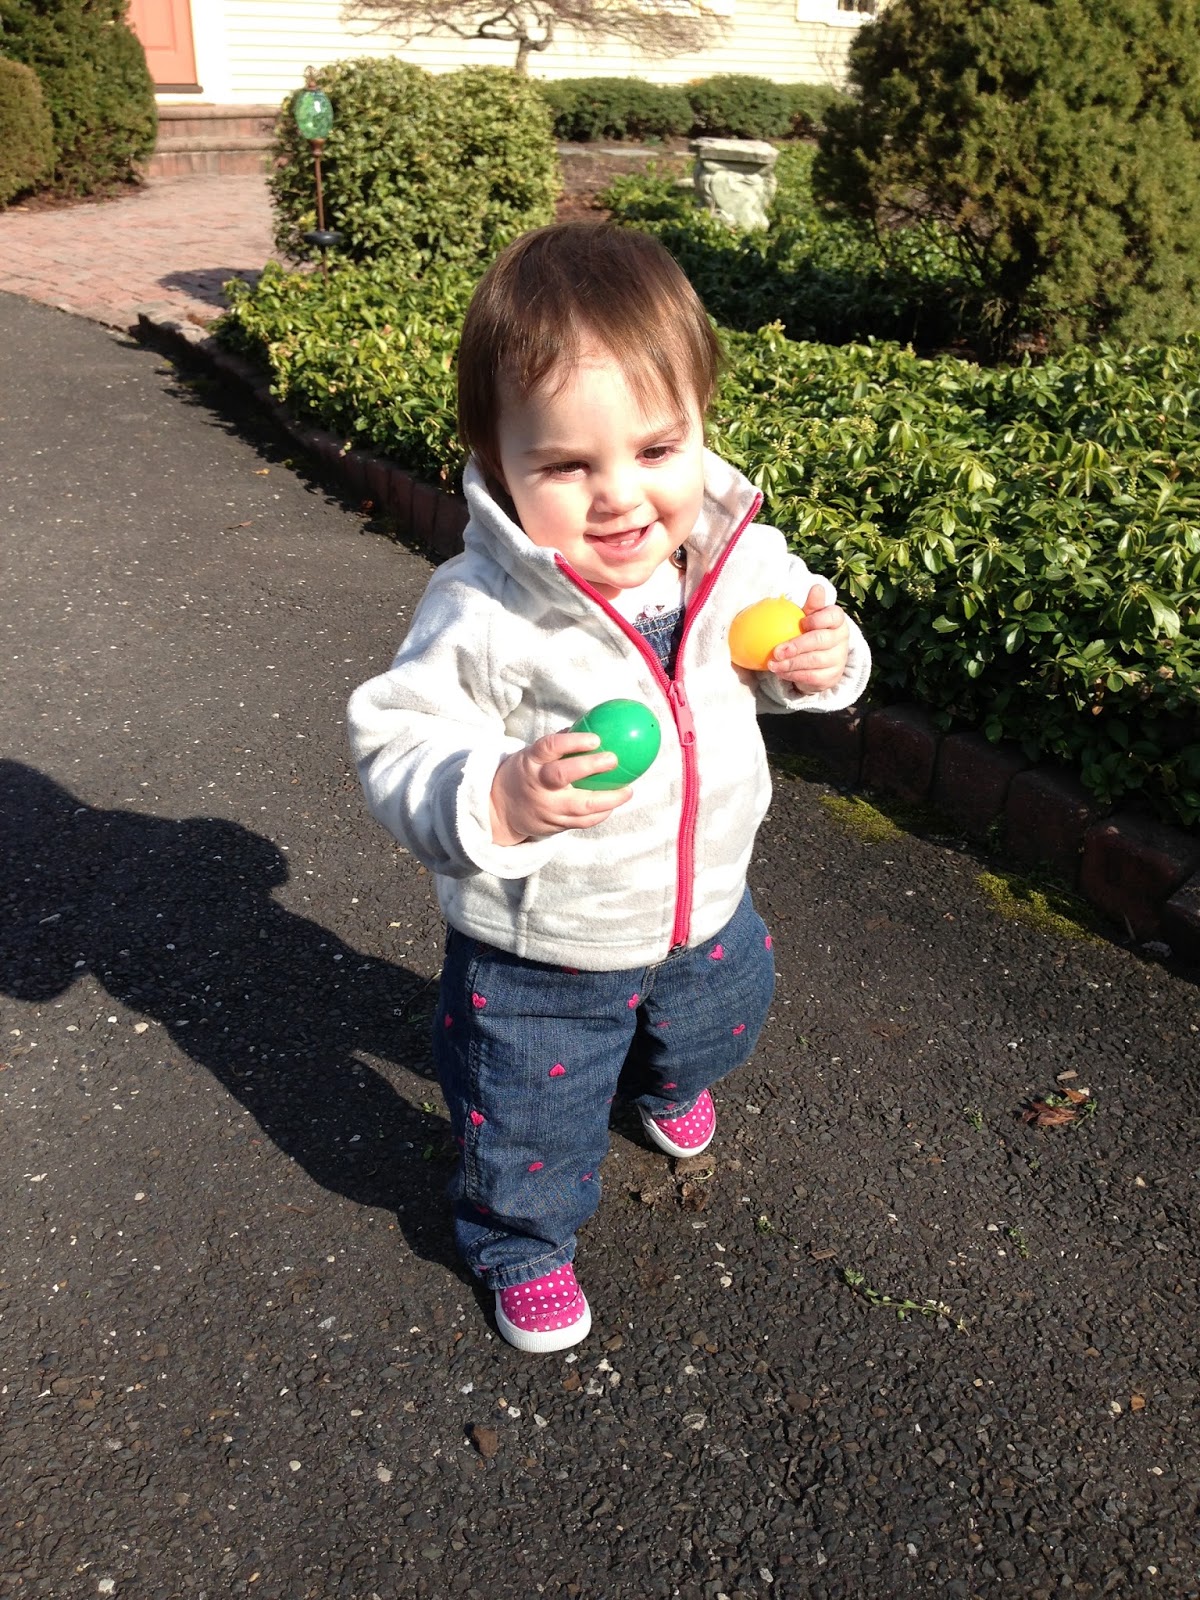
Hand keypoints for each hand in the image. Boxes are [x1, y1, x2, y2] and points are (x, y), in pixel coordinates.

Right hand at [490, 730, 632, 844]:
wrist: (501, 810)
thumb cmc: (526, 774)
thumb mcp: (532, 755)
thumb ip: (559, 744)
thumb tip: (593, 724)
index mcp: (531, 761)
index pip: (549, 747)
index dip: (572, 742)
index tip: (595, 738)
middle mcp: (537, 785)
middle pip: (562, 775)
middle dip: (590, 767)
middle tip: (614, 759)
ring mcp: (546, 808)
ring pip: (578, 806)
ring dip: (607, 799)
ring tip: (627, 791)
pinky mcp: (554, 826)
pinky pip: (582, 823)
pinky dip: (600, 814)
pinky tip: (614, 805)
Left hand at [768, 582, 850, 692]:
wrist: (819, 663)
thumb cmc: (811, 633)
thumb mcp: (810, 618)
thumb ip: (812, 605)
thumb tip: (817, 587)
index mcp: (837, 621)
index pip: (833, 616)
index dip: (818, 619)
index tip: (802, 622)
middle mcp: (842, 639)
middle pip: (821, 641)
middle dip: (797, 646)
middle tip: (777, 651)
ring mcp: (838, 659)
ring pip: (814, 661)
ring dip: (791, 664)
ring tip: (772, 664)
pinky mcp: (832, 676)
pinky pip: (812, 677)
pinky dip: (794, 676)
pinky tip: (780, 673)